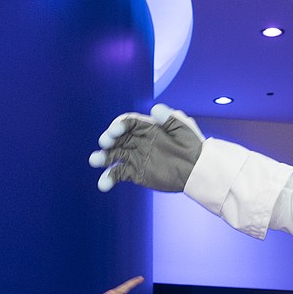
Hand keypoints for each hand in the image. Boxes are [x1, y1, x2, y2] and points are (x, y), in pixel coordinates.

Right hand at [90, 104, 204, 191]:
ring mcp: (135, 157)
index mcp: (147, 127)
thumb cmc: (192, 145)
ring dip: (103, 158)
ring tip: (94, 160)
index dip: (119, 125)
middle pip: (117, 138)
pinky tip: (103, 184)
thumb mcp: (183, 127)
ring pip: (114, 155)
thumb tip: (154, 109)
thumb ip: (169, 117)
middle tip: (104, 143)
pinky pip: (118, 174)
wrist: (198, 169)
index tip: (115, 131)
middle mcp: (138, 140)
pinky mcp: (135, 173)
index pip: (128, 122)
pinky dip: (109, 178)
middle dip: (108, 139)